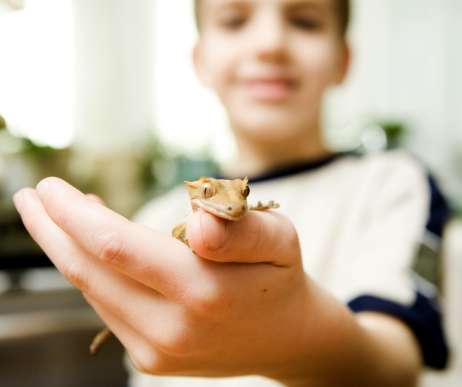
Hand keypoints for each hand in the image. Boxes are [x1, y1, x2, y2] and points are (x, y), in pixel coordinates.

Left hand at [13, 177, 318, 379]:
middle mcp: (173, 329)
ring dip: (70, 250)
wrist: (285, 337)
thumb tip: (197, 220)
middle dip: (52, 230)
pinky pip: (109, 307)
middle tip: (31, 197)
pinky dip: (94, 273)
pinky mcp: (151, 358)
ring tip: (60, 215)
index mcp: (206, 291)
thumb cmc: (280, 276)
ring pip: (94, 291)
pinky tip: (96, 248)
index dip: (73, 215)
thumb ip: (242, 230)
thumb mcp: (280, 239)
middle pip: (89, 273)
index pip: (116, 247)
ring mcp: (157, 350)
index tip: (50, 188)